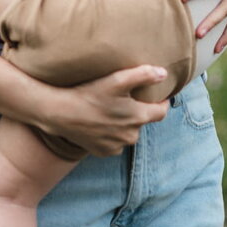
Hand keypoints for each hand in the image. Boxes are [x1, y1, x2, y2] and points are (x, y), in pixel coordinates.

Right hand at [44, 66, 169, 156]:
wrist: (62, 113)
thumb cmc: (90, 94)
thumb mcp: (117, 79)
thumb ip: (143, 75)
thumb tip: (164, 74)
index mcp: (138, 117)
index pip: (161, 112)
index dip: (161, 102)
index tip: (157, 95)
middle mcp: (131, 135)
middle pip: (142, 122)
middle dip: (137, 111)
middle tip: (124, 99)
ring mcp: (117, 146)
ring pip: (128, 133)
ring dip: (124, 123)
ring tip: (110, 110)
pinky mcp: (103, 152)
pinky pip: (114, 142)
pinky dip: (111, 134)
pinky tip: (100, 122)